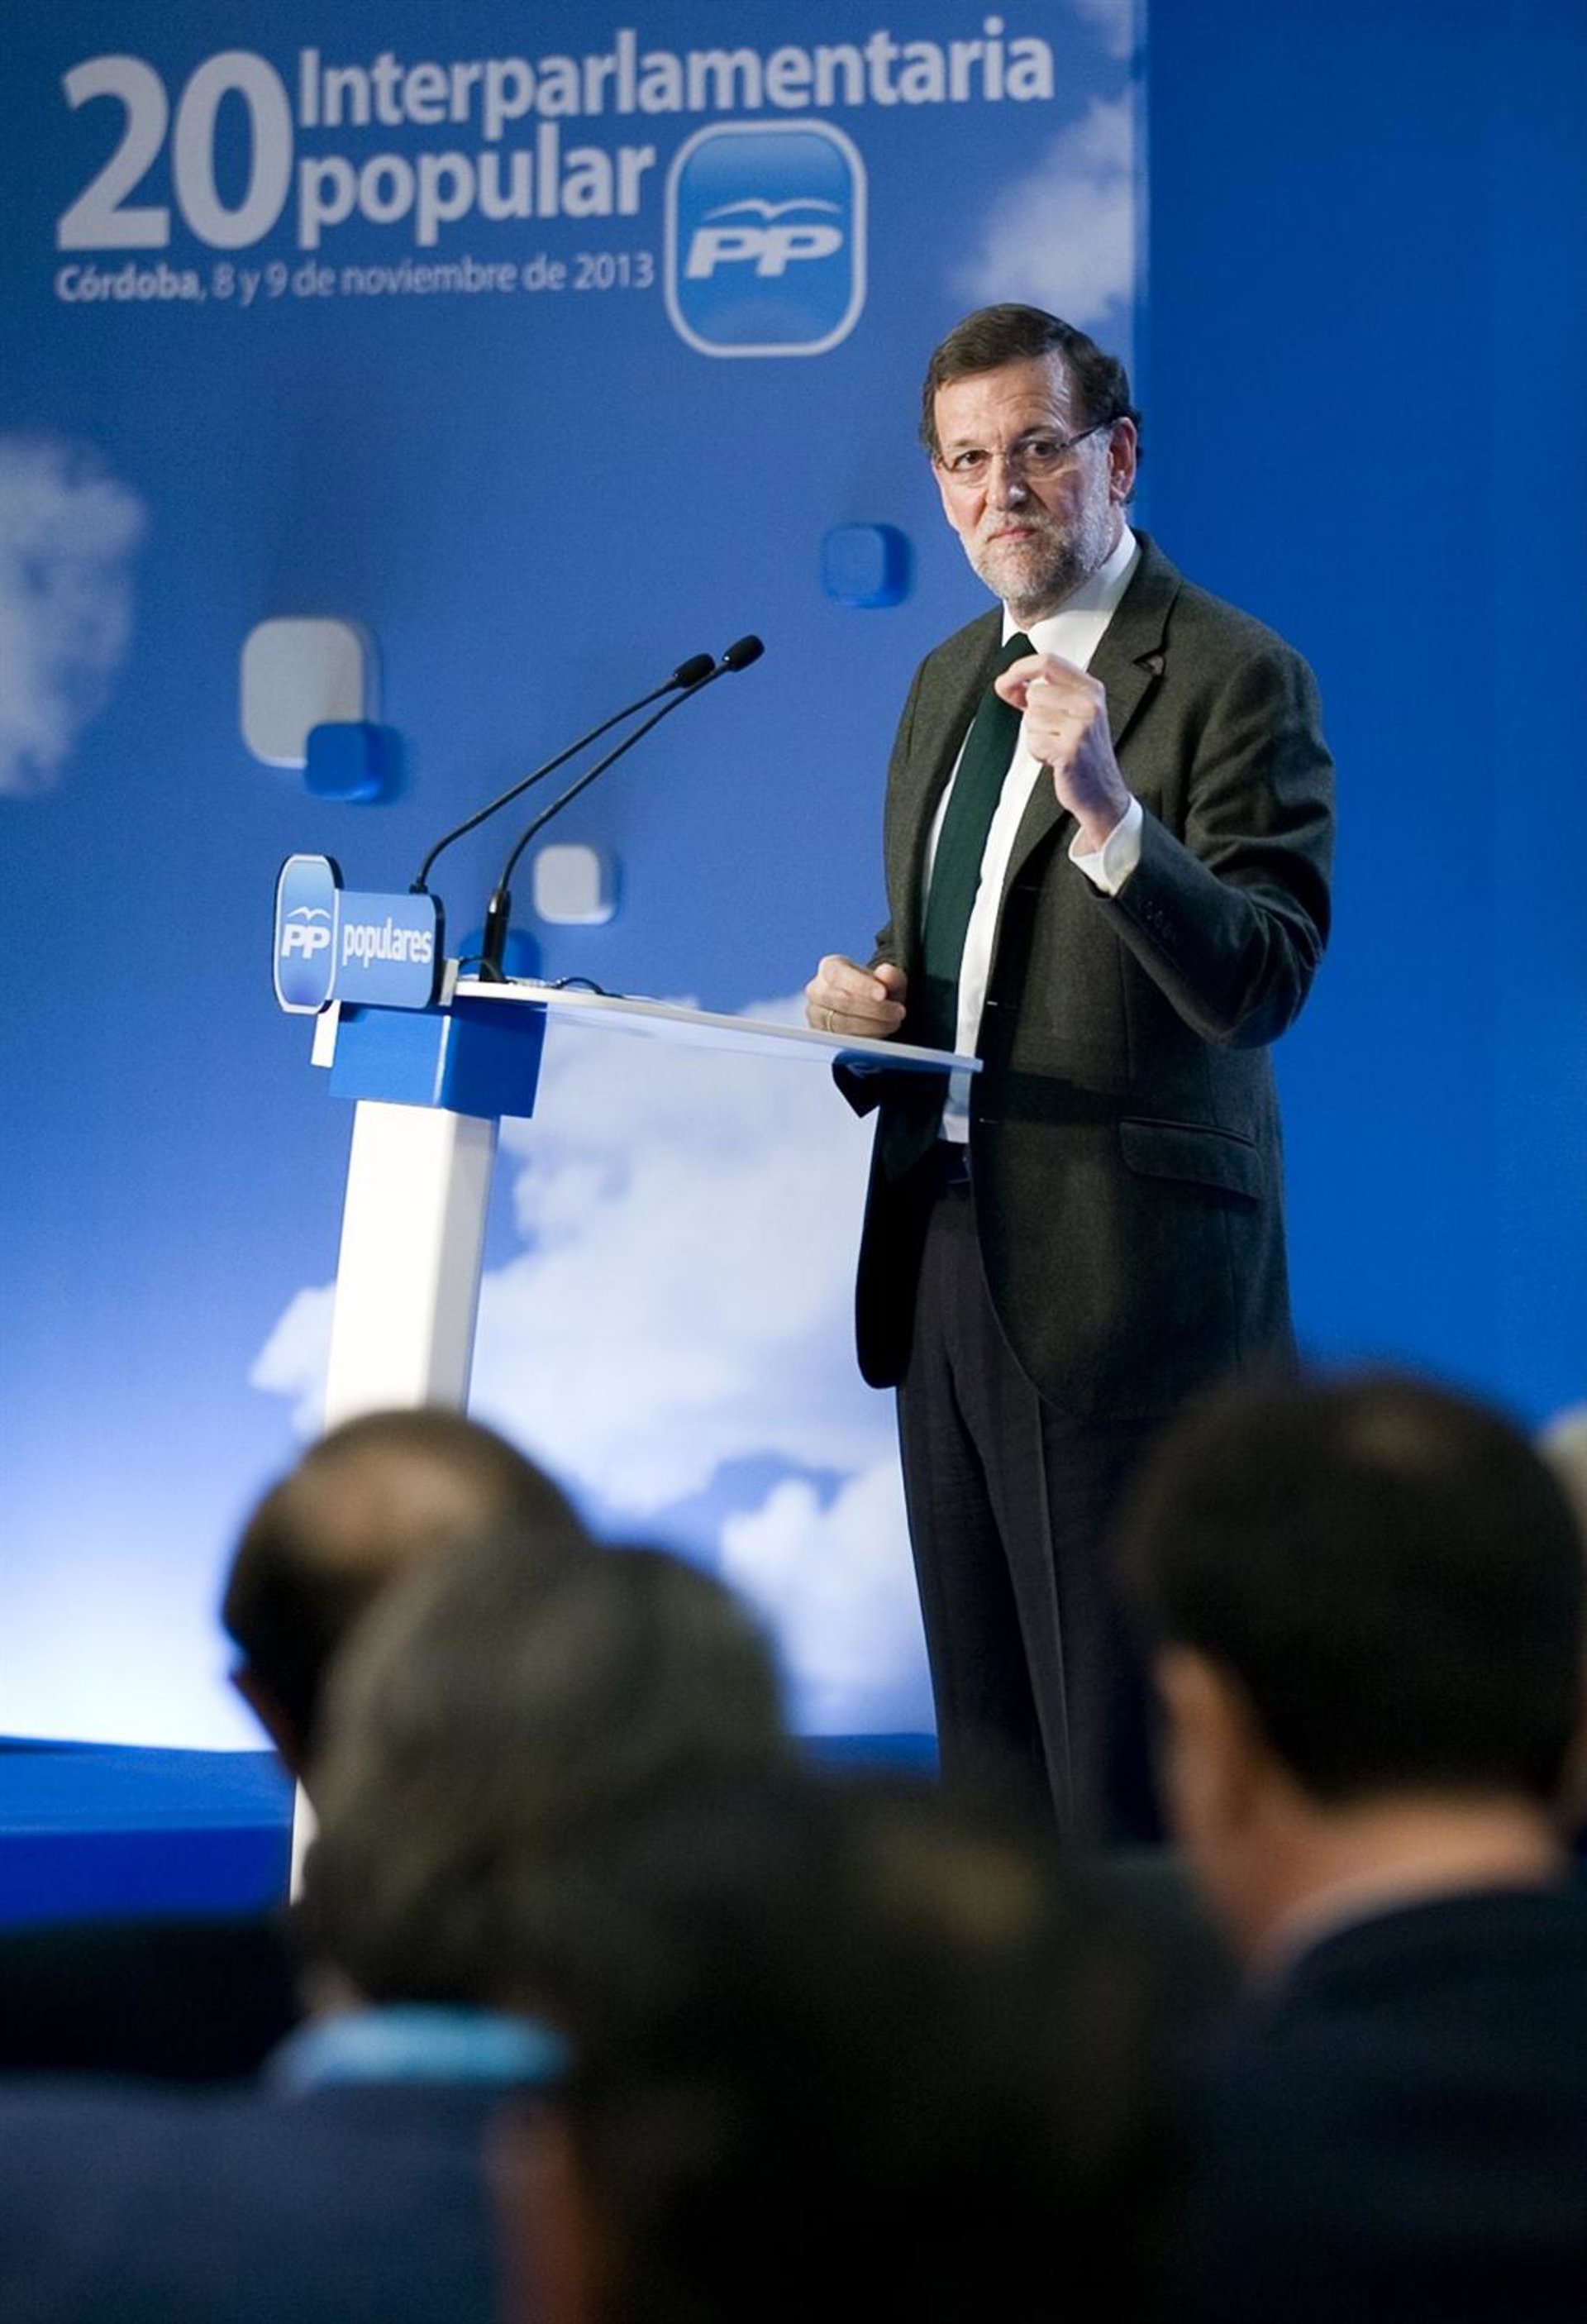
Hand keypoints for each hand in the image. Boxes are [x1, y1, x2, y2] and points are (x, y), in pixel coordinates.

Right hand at [805, 955, 907, 1037]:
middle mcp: (817, 991)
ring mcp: (816, 1015)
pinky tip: (881, 1032)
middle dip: (873, 1008)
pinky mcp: (823, 1036)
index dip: (862, 985)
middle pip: (841, 1000)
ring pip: (841, 1023)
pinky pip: (842, 1039)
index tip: (882, 994)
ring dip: (872, 1025)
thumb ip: (890, 975)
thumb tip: (886, 973)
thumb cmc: (875, 990)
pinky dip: (865, 1038)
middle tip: (898, 1012)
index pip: (840, 975)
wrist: (869, 1007)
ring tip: (894, 1022)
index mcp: (829, 968)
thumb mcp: (889, 980)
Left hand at [995, 650, 1131, 851]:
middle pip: (1035, 694)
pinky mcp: (1071, 749)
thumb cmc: (1084, 754)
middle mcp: (1089, 703)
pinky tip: (1056, 759)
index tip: (1005, 681)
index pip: (1048, 662)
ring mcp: (1082, 726)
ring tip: (1058, 747)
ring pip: (1031, 719)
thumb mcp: (1070, 714)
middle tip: (1053, 733)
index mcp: (1090, 689)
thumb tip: (1006, 683)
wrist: (1102, 793)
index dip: (1020, 669)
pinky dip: (1038, 753)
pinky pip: (1034, 742)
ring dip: (1037, 737)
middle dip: (1033, 716)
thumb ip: (1041, 695)